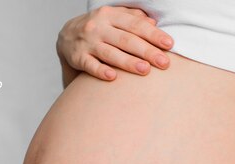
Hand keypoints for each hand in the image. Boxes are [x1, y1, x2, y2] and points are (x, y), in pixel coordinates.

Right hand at [56, 5, 173, 81]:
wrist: (66, 36)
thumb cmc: (99, 29)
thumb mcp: (114, 18)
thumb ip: (133, 19)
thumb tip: (153, 24)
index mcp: (110, 15)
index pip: (136, 25)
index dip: (153, 34)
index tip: (169, 45)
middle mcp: (98, 27)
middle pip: (126, 39)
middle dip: (146, 51)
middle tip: (164, 63)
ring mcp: (87, 43)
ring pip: (110, 53)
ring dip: (128, 62)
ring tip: (145, 70)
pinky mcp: (77, 58)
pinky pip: (90, 65)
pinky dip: (100, 71)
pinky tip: (112, 77)